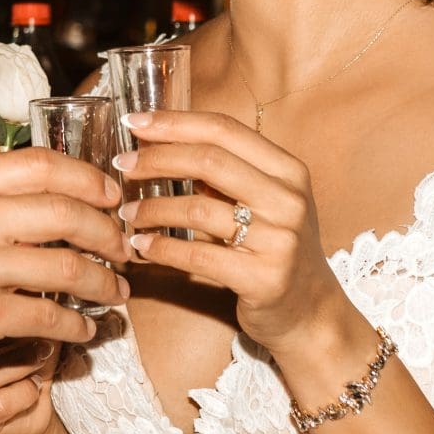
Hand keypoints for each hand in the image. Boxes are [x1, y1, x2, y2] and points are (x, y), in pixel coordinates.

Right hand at [0, 148, 129, 389]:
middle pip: (64, 210)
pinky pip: (49, 315)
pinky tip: (84, 329)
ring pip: (67, 265)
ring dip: (104, 282)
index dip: (88, 178)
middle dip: (108, 231)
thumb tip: (48, 194)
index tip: (111, 195)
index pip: (41, 164)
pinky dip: (76, 324)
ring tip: (117, 291)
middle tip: (124, 246)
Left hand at [119, 110, 361, 357]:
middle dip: (157, 159)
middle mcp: (288, 199)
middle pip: (210, 160)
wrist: (311, 311)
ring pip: (199, 209)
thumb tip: (163, 146)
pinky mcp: (264, 278)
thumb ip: (227, 175)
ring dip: (153, 208)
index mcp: (289, 170)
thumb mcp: (265, 203)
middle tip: (122, 164)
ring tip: (128, 211)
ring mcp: (280, 239)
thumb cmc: (278, 250)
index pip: (225, 130)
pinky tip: (141, 245)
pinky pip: (199, 255)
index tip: (135, 122)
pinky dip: (162, 248)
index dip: (175, 122)